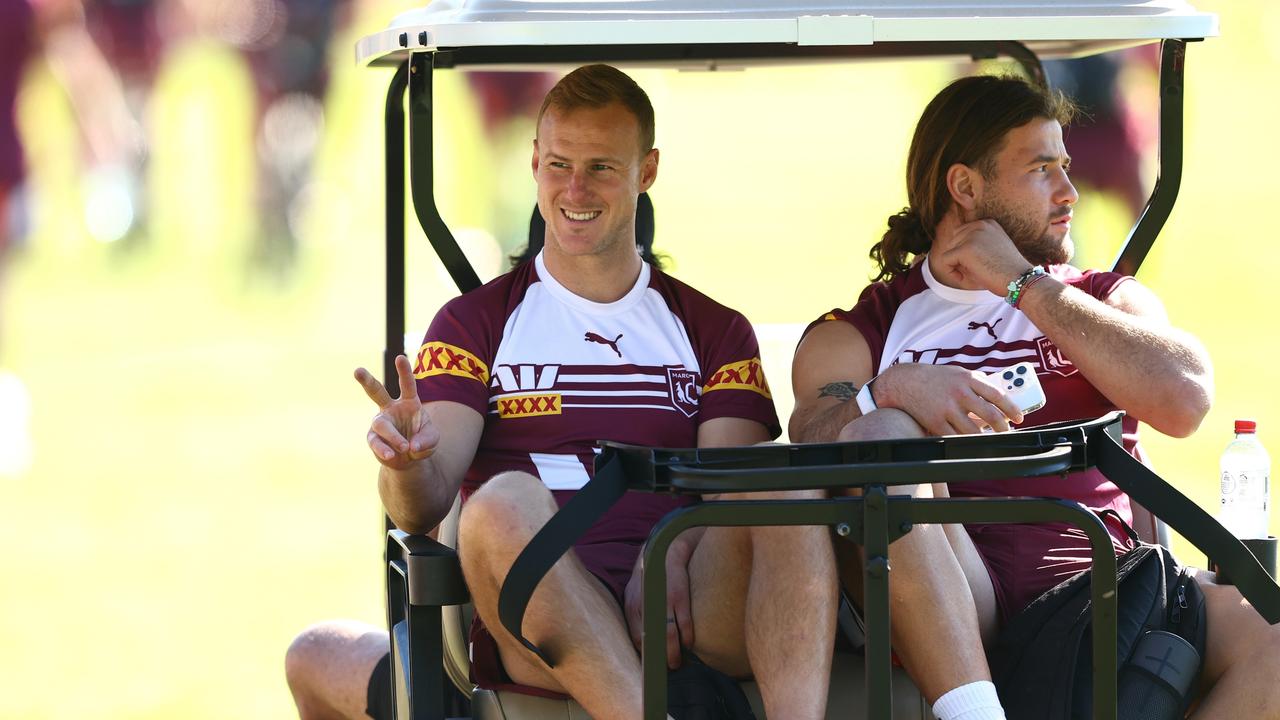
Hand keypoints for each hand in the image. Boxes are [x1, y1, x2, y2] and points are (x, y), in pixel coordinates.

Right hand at [355, 355, 439, 469]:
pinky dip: (385, 449)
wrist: (409, 459)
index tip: (400, 357)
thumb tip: (411, 445)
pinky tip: (391, 455)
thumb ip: (426, 439)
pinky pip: (376, 442)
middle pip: (377, 392)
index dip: (404, 371)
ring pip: (381, 425)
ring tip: (404, 447)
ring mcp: (380, 423)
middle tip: (357, 370)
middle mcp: (391, 409)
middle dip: (367, 381)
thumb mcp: (432, 439)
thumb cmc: (422, 442)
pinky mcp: (373, 438)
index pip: (407, 384)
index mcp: (408, 402)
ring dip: (394, 437)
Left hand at [624, 536, 696, 669]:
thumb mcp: (635, 593)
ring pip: (669, 637)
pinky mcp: (680, 598)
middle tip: (667, 669)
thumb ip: (636, 614)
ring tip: (678, 663)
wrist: (666, 551)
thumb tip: (640, 641)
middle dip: (660, 659)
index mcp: (632, 606)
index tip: (651, 666)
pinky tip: (689, 644)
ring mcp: (663, 602)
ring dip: (675, 654)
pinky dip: (687, 639)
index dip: (644, 654)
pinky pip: (684, 625)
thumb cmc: (650, 577)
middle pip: (652, 641)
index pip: (636, 638)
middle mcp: (645, 606)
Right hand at [876, 363, 1023, 434]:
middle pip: (989, 415)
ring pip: (973, 431)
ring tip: (989, 438)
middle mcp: (958, 393)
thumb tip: (1000, 394)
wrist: (904, 382)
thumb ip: (977, 382)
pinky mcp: (936, 422)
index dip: (1011, 409)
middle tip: (1006, 431)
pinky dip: (965, 441)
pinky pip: (955, 437)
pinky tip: (969, 440)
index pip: (997, 395)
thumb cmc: (935, 377)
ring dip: (984, 437)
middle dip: (1002, 427)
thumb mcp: (958, 372)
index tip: (1019, 417)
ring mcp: (947, 409)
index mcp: (967, 379)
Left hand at [933, 218, 1032, 296]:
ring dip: (957, 266)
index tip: (978, 264)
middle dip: (959, 258)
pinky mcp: (965, 249)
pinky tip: (965, 279)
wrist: (1020, 280)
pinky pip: (944, 261)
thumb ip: (974, 244)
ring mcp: (972, 236)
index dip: (964, 252)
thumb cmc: (1007, 271)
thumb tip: (950, 250)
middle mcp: (980, 225)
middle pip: (953, 241)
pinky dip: (951, 273)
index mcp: (987, 223)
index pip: (961, 233)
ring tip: (974, 274)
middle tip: (976, 271)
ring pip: (948, 251)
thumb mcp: (991, 250)